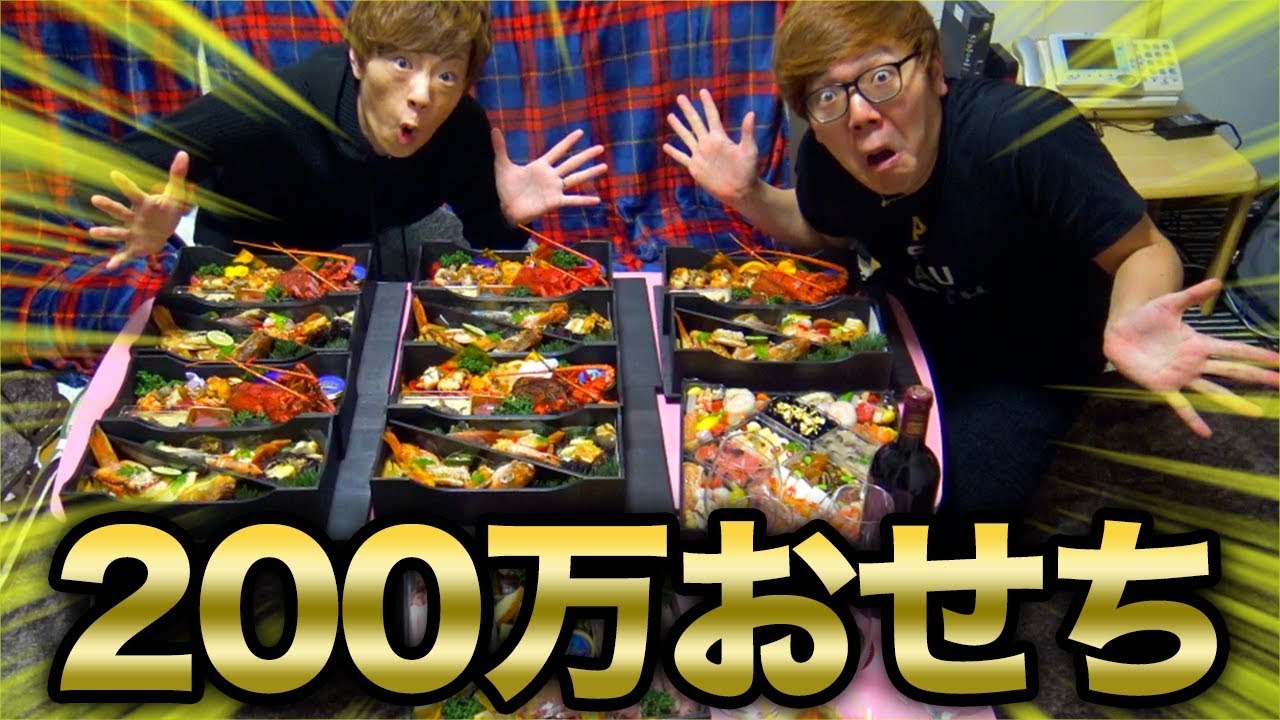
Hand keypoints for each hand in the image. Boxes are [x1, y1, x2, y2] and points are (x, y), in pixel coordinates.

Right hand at [89, 151, 191, 269]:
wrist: (164, 232)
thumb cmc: (167, 211)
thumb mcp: (176, 195)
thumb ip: (177, 176)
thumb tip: (183, 153)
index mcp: (143, 204)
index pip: (134, 193)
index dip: (125, 184)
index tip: (114, 174)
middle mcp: (133, 218)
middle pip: (120, 211)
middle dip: (108, 206)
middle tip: (94, 199)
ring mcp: (132, 233)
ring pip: (117, 232)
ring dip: (106, 232)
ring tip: (93, 232)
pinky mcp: (134, 247)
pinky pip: (124, 254)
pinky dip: (117, 260)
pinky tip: (109, 267)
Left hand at [493, 128, 605, 226]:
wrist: (504, 209)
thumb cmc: (505, 189)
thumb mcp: (502, 166)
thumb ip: (500, 148)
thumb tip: (494, 129)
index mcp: (541, 166)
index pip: (558, 151)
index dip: (568, 142)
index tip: (580, 132)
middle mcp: (551, 176)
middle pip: (572, 162)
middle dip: (586, 155)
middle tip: (600, 147)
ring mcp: (554, 189)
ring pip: (576, 178)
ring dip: (590, 173)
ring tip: (604, 167)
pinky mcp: (554, 202)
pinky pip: (572, 200)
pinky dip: (584, 200)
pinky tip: (597, 200)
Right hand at [663, 88, 758, 204]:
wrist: (740, 190)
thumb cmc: (747, 170)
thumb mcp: (748, 150)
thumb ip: (747, 132)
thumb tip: (751, 113)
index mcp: (719, 138)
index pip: (711, 116)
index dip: (707, 104)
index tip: (702, 91)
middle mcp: (708, 143)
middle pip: (696, 122)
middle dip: (688, 110)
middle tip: (680, 97)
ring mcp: (700, 155)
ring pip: (686, 137)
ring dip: (679, 127)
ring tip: (670, 116)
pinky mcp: (695, 167)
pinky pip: (682, 157)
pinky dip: (674, 152)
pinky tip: (666, 146)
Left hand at [1103, 278, 1279, 436]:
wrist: (1120, 330)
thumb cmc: (1146, 316)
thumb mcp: (1170, 304)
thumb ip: (1193, 295)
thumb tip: (1217, 281)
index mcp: (1200, 343)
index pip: (1235, 350)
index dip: (1257, 354)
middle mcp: (1195, 362)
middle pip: (1232, 370)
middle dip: (1257, 377)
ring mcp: (1181, 376)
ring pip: (1214, 391)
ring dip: (1234, 402)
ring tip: (1256, 413)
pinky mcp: (1163, 386)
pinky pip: (1181, 406)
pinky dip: (1193, 419)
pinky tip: (1206, 432)